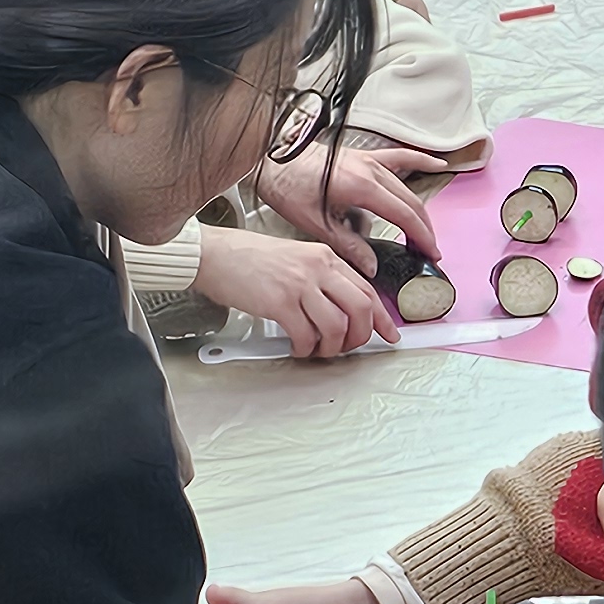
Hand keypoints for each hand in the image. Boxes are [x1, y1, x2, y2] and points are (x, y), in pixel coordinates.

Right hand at [192, 223, 393, 359]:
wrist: (215, 254)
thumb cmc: (250, 259)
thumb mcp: (297, 259)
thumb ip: (322, 279)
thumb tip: (343, 310)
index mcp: (326, 257)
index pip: (367, 290)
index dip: (381, 318)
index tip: (388, 335)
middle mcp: (318, 268)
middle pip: (360, 309)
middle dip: (359, 337)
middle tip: (345, 348)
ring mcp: (300, 284)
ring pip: (337, 326)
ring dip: (330, 348)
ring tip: (315, 349)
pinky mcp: (280, 302)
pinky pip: (305, 335)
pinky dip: (304, 349)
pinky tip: (295, 347)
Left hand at [257, 140, 437, 268]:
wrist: (270, 159)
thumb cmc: (287, 186)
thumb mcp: (316, 224)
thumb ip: (349, 245)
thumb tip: (371, 266)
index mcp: (361, 188)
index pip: (404, 216)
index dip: (422, 237)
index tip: (431, 253)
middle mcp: (371, 171)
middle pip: (411, 202)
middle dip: (424, 228)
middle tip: (430, 249)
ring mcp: (369, 160)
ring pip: (406, 186)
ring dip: (419, 208)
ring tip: (424, 229)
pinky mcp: (362, 156)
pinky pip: (399, 157)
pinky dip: (419, 160)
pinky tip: (437, 163)